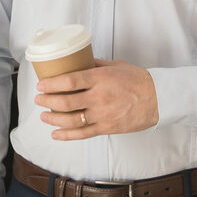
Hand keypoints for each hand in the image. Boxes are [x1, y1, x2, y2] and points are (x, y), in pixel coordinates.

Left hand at [33, 59, 157, 139]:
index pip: (69, 81)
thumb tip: (77, 61)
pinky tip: (55, 134)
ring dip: (53, 118)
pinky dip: (66, 135)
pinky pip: (82, 134)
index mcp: (100, 79)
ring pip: (70, 120)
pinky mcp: (106, 128)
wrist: (158, 99)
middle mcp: (98, 98)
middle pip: (65, 102)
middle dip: (47, 101)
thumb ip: (95, 65)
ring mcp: (102, 115)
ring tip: (43, 115)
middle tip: (38, 99)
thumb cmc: (138, 80)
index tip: (41, 85)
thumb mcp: (115, 66)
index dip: (51, 84)